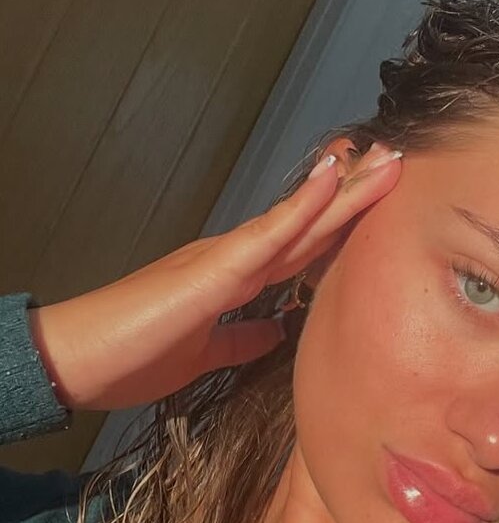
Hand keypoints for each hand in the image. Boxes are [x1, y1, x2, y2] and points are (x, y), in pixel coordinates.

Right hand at [27, 142, 402, 411]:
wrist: (77, 362)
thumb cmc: (132, 355)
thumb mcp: (205, 354)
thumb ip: (242, 338)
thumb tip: (276, 330)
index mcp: (236, 278)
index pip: (302, 247)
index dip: (342, 224)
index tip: (378, 204)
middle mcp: (236, 258)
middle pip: (311, 224)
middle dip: (356, 196)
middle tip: (396, 164)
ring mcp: (224, 257)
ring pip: (299, 220)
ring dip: (345, 191)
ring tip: (384, 160)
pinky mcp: (212, 270)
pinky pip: (268, 234)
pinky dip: (303, 207)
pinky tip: (332, 181)